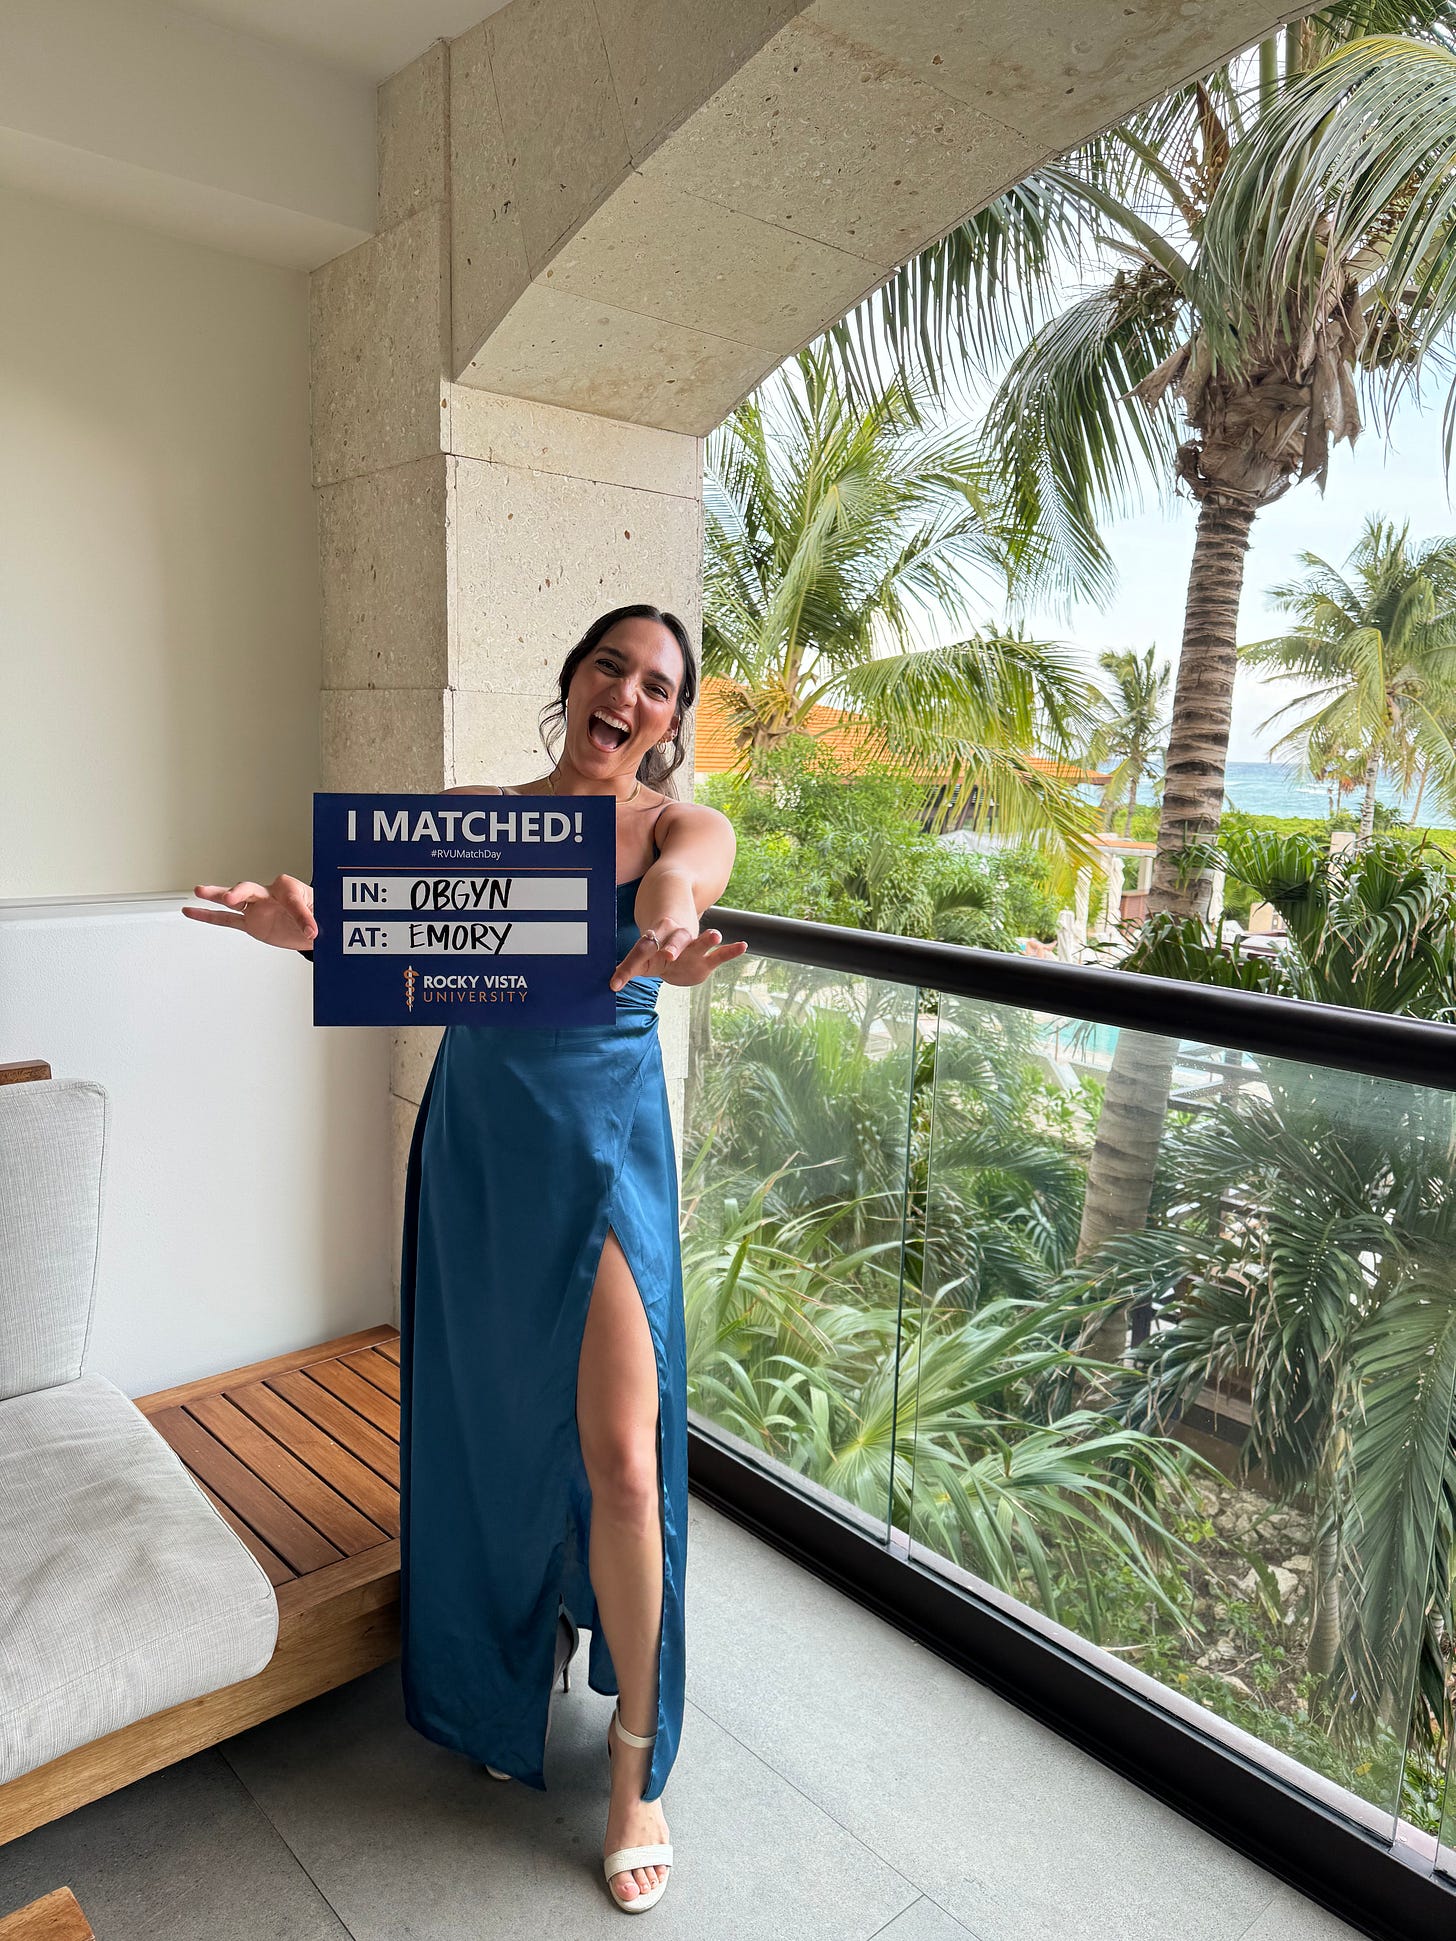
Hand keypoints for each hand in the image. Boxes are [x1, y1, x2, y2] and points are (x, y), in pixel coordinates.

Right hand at [182, 875, 316, 950]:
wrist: (314, 926)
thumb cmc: (318, 913)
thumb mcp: (323, 915)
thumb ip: (314, 920)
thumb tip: (312, 931)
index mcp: (290, 888)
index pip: (291, 898)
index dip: (302, 915)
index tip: (312, 931)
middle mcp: (269, 894)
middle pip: (250, 889)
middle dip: (240, 892)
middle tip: (231, 897)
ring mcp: (256, 907)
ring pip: (233, 900)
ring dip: (217, 895)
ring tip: (199, 890)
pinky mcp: (250, 922)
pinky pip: (226, 920)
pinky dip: (208, 916)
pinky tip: (191, 911)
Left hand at [609, 922, 747, 991]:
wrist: (675, 940)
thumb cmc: (654, 956)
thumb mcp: (641, 962)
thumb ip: (629, 970)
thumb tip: (608, 985)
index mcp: (653, 942)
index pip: (639, 953)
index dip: (627, 967)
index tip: (615, 983)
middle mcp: (673, 941)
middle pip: (673, 942)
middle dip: (671, 948)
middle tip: (669, 955)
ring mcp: (692, 948)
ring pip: (698, 942)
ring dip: (706, 939)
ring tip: (715, 935)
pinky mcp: (706, 960)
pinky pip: (720, 954)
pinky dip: (731, 950)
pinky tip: (743, 945)